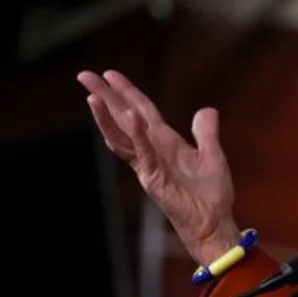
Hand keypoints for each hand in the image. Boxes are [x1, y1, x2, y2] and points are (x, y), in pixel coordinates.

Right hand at [77, 69, 239, 264]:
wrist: (213, 221)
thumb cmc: (211, 193)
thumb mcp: (212, 155)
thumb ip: (206, 132)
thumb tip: (206, 110)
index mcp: (165, 142)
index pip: (141, 111)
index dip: (127, 92)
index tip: (109, 74)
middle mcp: (152, 150)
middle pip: (123, 118)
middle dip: (105, 97)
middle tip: (84, 76)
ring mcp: (149, 164)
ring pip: (123, 135)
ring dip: (108, 115)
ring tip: (93, 95)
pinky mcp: (153, 178)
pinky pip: (144, 152)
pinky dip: (137, 134)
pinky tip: (131, 116)